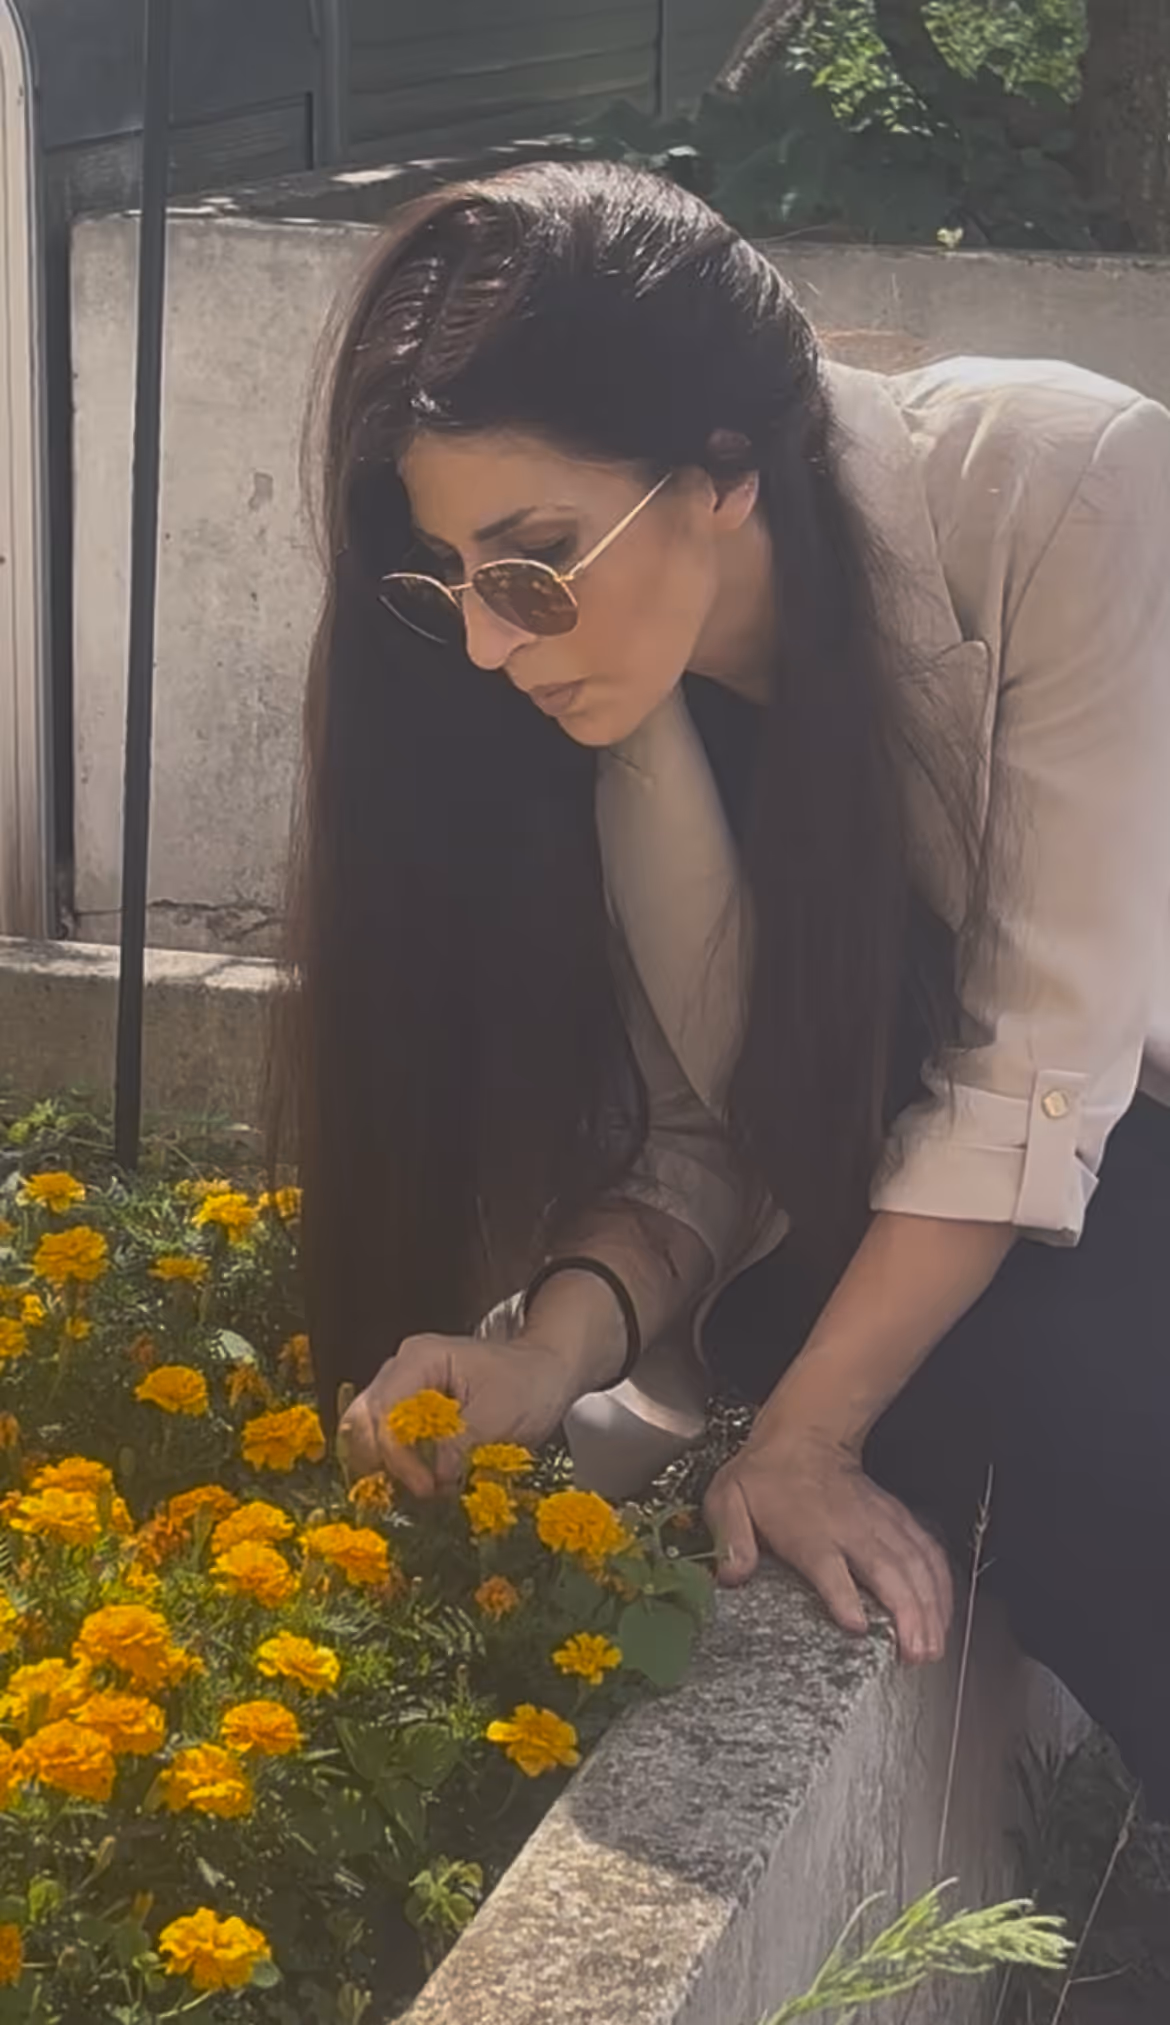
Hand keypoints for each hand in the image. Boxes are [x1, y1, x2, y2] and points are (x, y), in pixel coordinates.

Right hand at [337, 1333, 580, 1498]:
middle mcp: (401, 1371)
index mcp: (420, 1358)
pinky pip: (388, 1442)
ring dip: (389, 1467)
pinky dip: (399, 1467)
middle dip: (383, 1462)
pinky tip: (421, 1485)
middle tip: (416, 1493)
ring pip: (370, 1433)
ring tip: (421, 1492)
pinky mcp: (411, 1413)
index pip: (386, 1409)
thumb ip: (461, 1444)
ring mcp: (402, 1391)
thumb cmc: (527, 1383)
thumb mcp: (498, 1415)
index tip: (424, 1487)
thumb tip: (436, 1479)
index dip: (397, 1454)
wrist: (546, 1374)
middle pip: (364, 1419)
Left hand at [702, 1422, 953, 1664]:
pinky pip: (927, 1551)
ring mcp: (878, 1523)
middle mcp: (849, 1528)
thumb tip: (732, 1575)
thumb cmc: (765, 1477)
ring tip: (932, 1646)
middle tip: (915, 1652)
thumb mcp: (729, 1499)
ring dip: (927, 1605)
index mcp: (806, 1531)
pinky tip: (944, 1613)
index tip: (857, 1625)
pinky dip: (940, 1582)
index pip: (827, 1565)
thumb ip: (731, 1538)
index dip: (843, 1595)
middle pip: (884, 1570)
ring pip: (913, 1564)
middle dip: (905, 1612)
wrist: (804, 1435)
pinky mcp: (897, 1519)